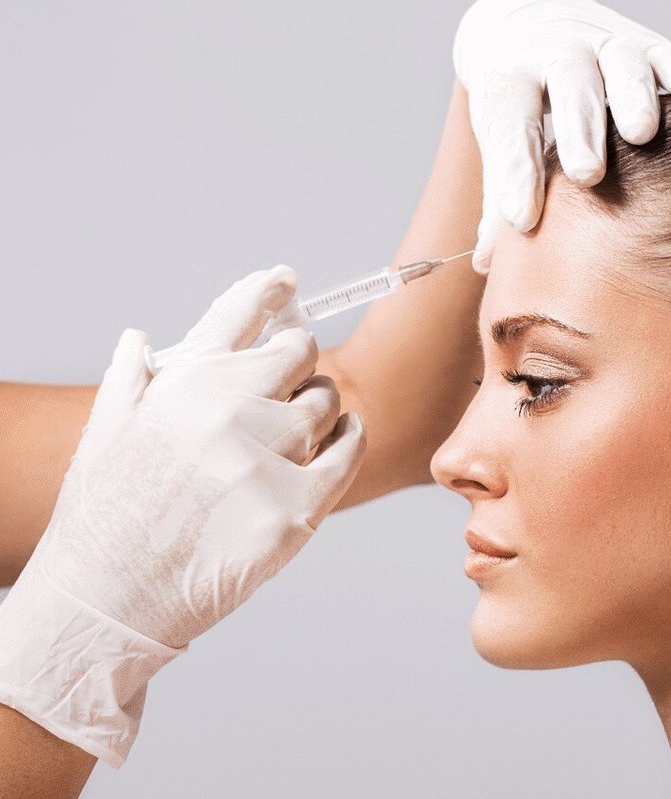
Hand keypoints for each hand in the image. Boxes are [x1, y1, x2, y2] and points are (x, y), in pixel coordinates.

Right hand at [0, 266, 365, 766]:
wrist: (105, 606)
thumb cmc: (102, 522)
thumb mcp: (105, 436)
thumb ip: (133, 379)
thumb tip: (141, 335)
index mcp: (180, 385)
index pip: (236, 315)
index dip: (267, 291)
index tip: (285, 280)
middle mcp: (224, 412)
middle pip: (298, 354)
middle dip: (298, 362)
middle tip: (293, 378)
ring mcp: (261, 462)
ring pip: (324, 403)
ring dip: (321, 406)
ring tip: (304, 423)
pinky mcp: (293, 512)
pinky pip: (346, 455)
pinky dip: (351, 439)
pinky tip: (345, 436)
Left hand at [453, 0, 670, 271]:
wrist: (528, 26)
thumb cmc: (514, 100)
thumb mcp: (497, 137)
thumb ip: (499, 196)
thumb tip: (484, 262)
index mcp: (508, 84)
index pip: (510, 131)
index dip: (517, 176)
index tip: (523, 220)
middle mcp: (553, 55)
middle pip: (569, 90)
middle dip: (580, 131)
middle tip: (587, 175)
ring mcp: (600, 44)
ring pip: (620, 64)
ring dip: (633, 97)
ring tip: (642, 135)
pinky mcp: (640, 41)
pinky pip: (664, 52)